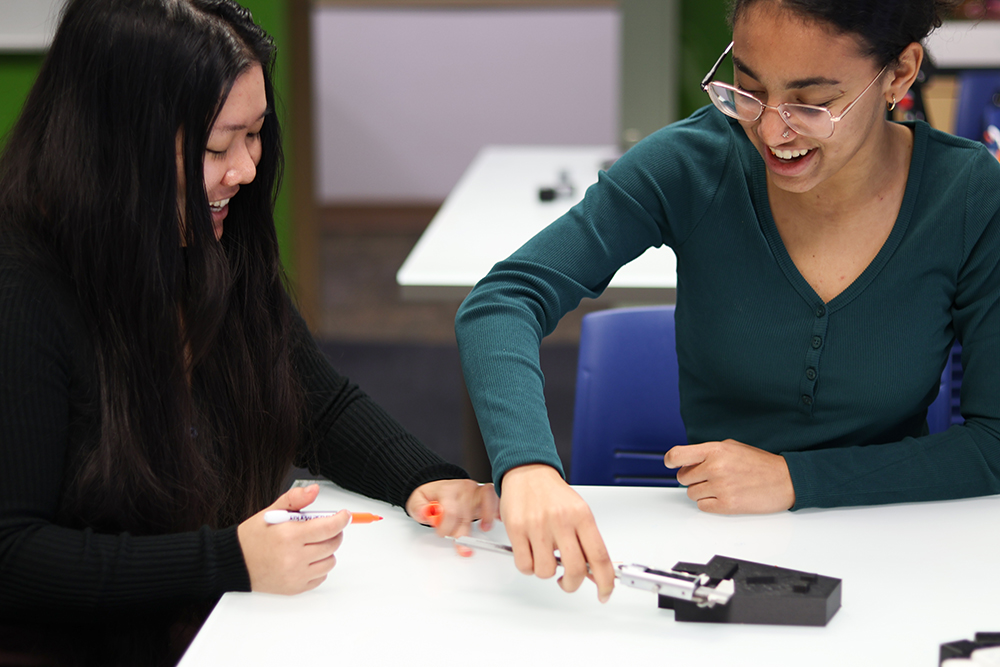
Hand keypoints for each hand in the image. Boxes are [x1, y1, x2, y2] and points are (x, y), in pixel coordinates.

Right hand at [237, 484, 349, 594]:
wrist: (235, 563)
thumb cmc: (253, 537)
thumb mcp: (271, 511)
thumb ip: (295, 499)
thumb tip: (314, 490)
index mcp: (289, 535)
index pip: (328, 527)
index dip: (341, 519)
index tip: (345, 515)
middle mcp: (293, 557)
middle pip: (332, 544)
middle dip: (334, 533)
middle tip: (326, 528)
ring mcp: (295, 575)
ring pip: (330, 561)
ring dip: (327, 551)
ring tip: (312, 544)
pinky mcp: (295, 588)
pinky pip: (321, 577)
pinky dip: (319, 567)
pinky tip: (306, 559)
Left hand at [407, 479, 498, 554]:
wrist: (438, 485)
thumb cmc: (430, 495)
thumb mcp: (416, 500)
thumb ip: (418, 508)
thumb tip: (424, 514)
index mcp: (447, 491)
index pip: (451, 511)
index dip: (446, 528)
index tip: (441, 534)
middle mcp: (463, 489)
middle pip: (467, 514)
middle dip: (463, 533)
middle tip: (459, 545)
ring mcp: (475, 490)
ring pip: (485, 503)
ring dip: (487, 517)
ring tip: (485, 528)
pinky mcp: (485, 494)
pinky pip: (495, 497)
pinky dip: (498, 508)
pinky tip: (498, 518)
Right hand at [499, 464, 613, 602]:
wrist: (528, 472)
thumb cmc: (554, 494)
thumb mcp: (579, 512)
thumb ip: (587, 542)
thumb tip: (595, 574)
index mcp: (582, 516)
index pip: (599, 557)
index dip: (605, 581)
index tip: (604, 593)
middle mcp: (561, 520)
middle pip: (575, 570)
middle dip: (572, 584)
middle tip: (568, 581)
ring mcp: (538, 525)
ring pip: (545, 571)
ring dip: (546, 572)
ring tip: (545, 557)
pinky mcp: (517, 529)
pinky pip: (524, 565)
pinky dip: (528, 567)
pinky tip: (531, 554)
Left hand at [664, 439, 795, 513]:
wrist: (785, 480)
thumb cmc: (760, 463)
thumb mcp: (732, 447)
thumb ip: (707, 452)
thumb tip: (686, 460)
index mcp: (715, 450)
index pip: (678, 455)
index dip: (670, 461)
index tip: (670, 464)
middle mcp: (715, 467)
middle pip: (683, 478)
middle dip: (693, 478)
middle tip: (708, 477)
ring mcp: (721, 487)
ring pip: (691, 493)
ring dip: (701, 492)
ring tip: (720, 486)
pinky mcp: (727, 505)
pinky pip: (702, 506)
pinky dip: (710, 503)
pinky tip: (724, 496)